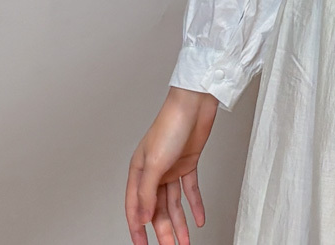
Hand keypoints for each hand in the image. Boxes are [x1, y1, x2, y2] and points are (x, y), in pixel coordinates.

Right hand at [125, 87, 218, 244]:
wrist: (195, 103)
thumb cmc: (170, 124)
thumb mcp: (155, 162)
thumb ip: (148, 192)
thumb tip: (142, 218)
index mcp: (139, 171)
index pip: (135, 207)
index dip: (138, 229)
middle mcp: (154, 172)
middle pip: (156, 208)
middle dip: (163, 230)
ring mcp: (171, 168)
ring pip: (173, 203)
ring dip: (180, 223)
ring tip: (185, 241)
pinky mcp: (188, 163)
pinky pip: (190, 190)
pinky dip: (195, 205)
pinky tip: (199, 219)